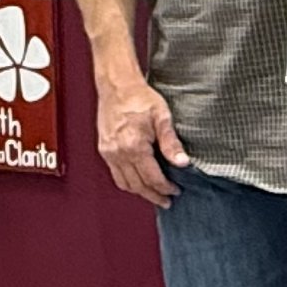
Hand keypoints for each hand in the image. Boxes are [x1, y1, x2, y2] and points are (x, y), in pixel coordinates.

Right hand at [94, 74, 190, 207]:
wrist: (117, 86)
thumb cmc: (140, 98)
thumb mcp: (162, 117)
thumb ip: (171, 143)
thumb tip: (182, 163)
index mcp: (134, 147)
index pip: (152, 178)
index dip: (165, 188)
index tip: (176, 191)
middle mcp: (118, 153)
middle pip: (137, 186)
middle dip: (153, 196)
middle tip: (166, 201)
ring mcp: (108, 152)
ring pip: (124, 183)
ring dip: (139, 192)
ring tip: (154, 195)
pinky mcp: (104, 149)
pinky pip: (115, 174)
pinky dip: (128, 182)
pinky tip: (138, 181)